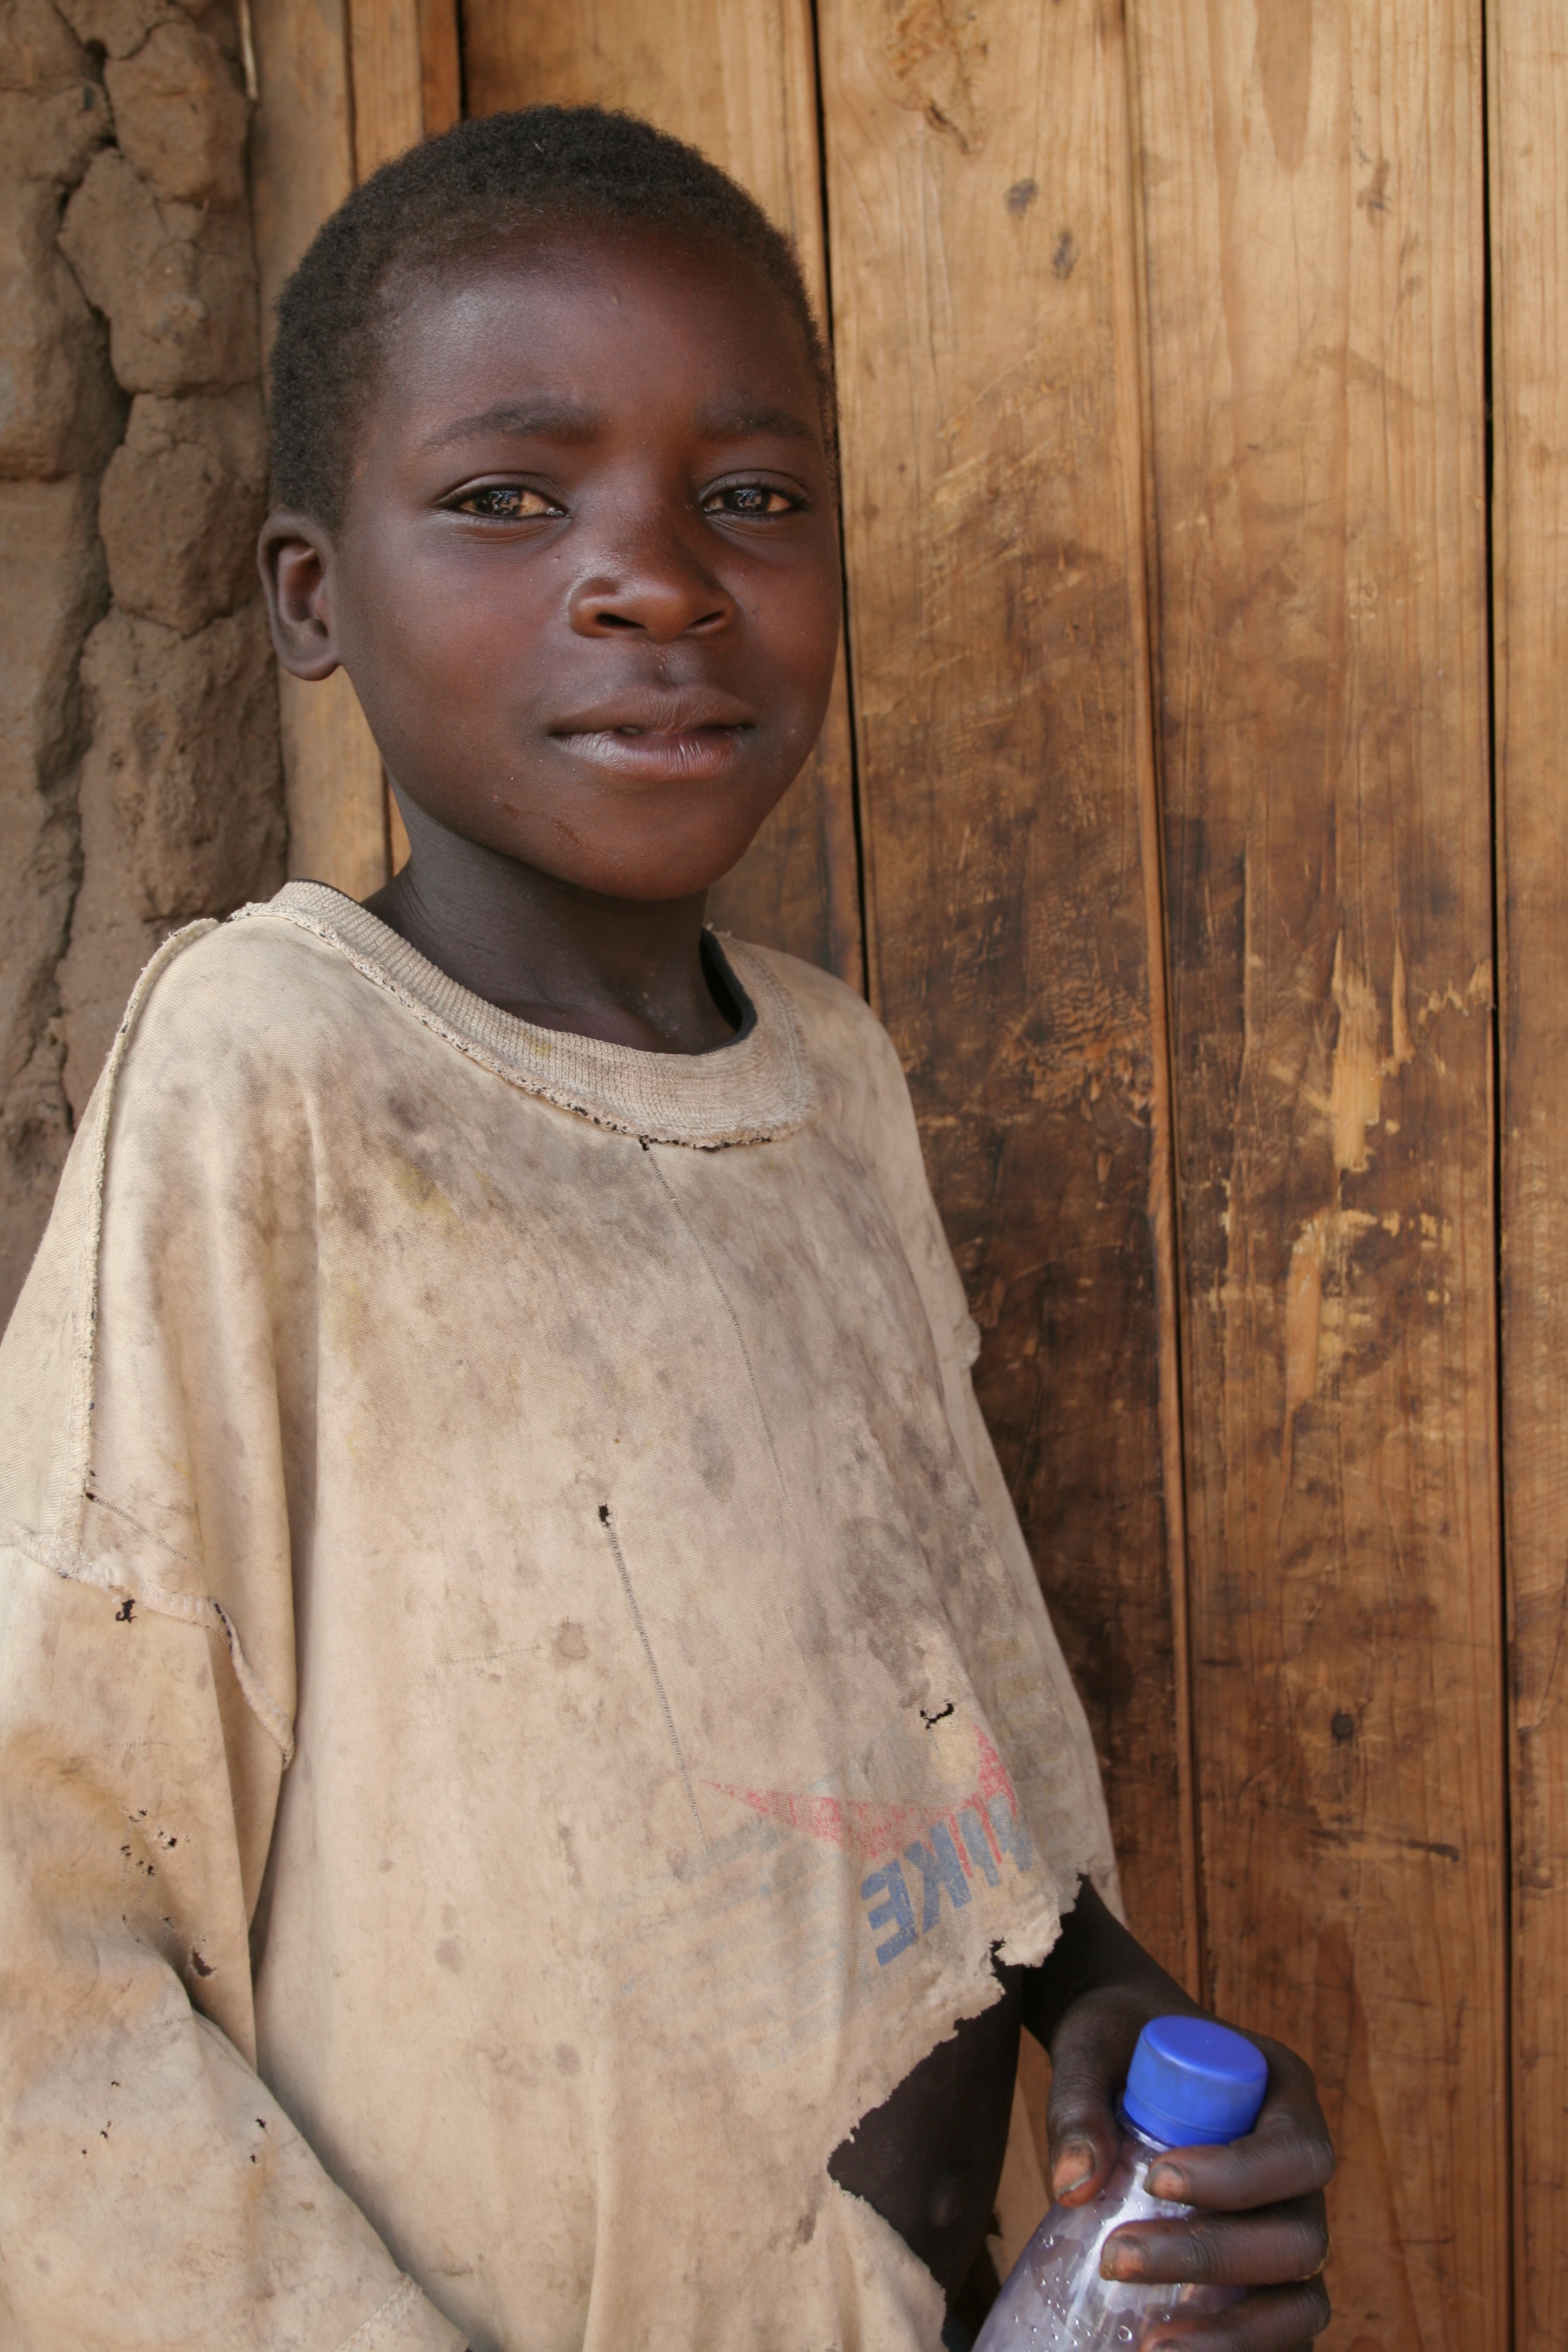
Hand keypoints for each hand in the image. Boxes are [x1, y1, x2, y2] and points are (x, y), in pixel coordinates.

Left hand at [1024, 1883, 1332, 2350]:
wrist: (1124, 2050)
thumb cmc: (1116, 2038)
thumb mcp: (1092, 2043)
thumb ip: (1078, 2099)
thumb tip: (1071, 2185)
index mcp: (1284, 2094)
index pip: (1295, 2152)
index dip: (1238, 2178)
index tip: (1156, 2178)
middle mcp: (1301, 2170)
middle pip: (1299, 2237)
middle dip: (1214, 2257)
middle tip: (1117, 2259)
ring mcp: (1288, 2227)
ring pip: (1300, 2300)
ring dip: (1234, 2334)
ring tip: (1150, 2347)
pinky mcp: (1263, 2277)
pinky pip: (1279, 2329)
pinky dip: (1238, 2350)